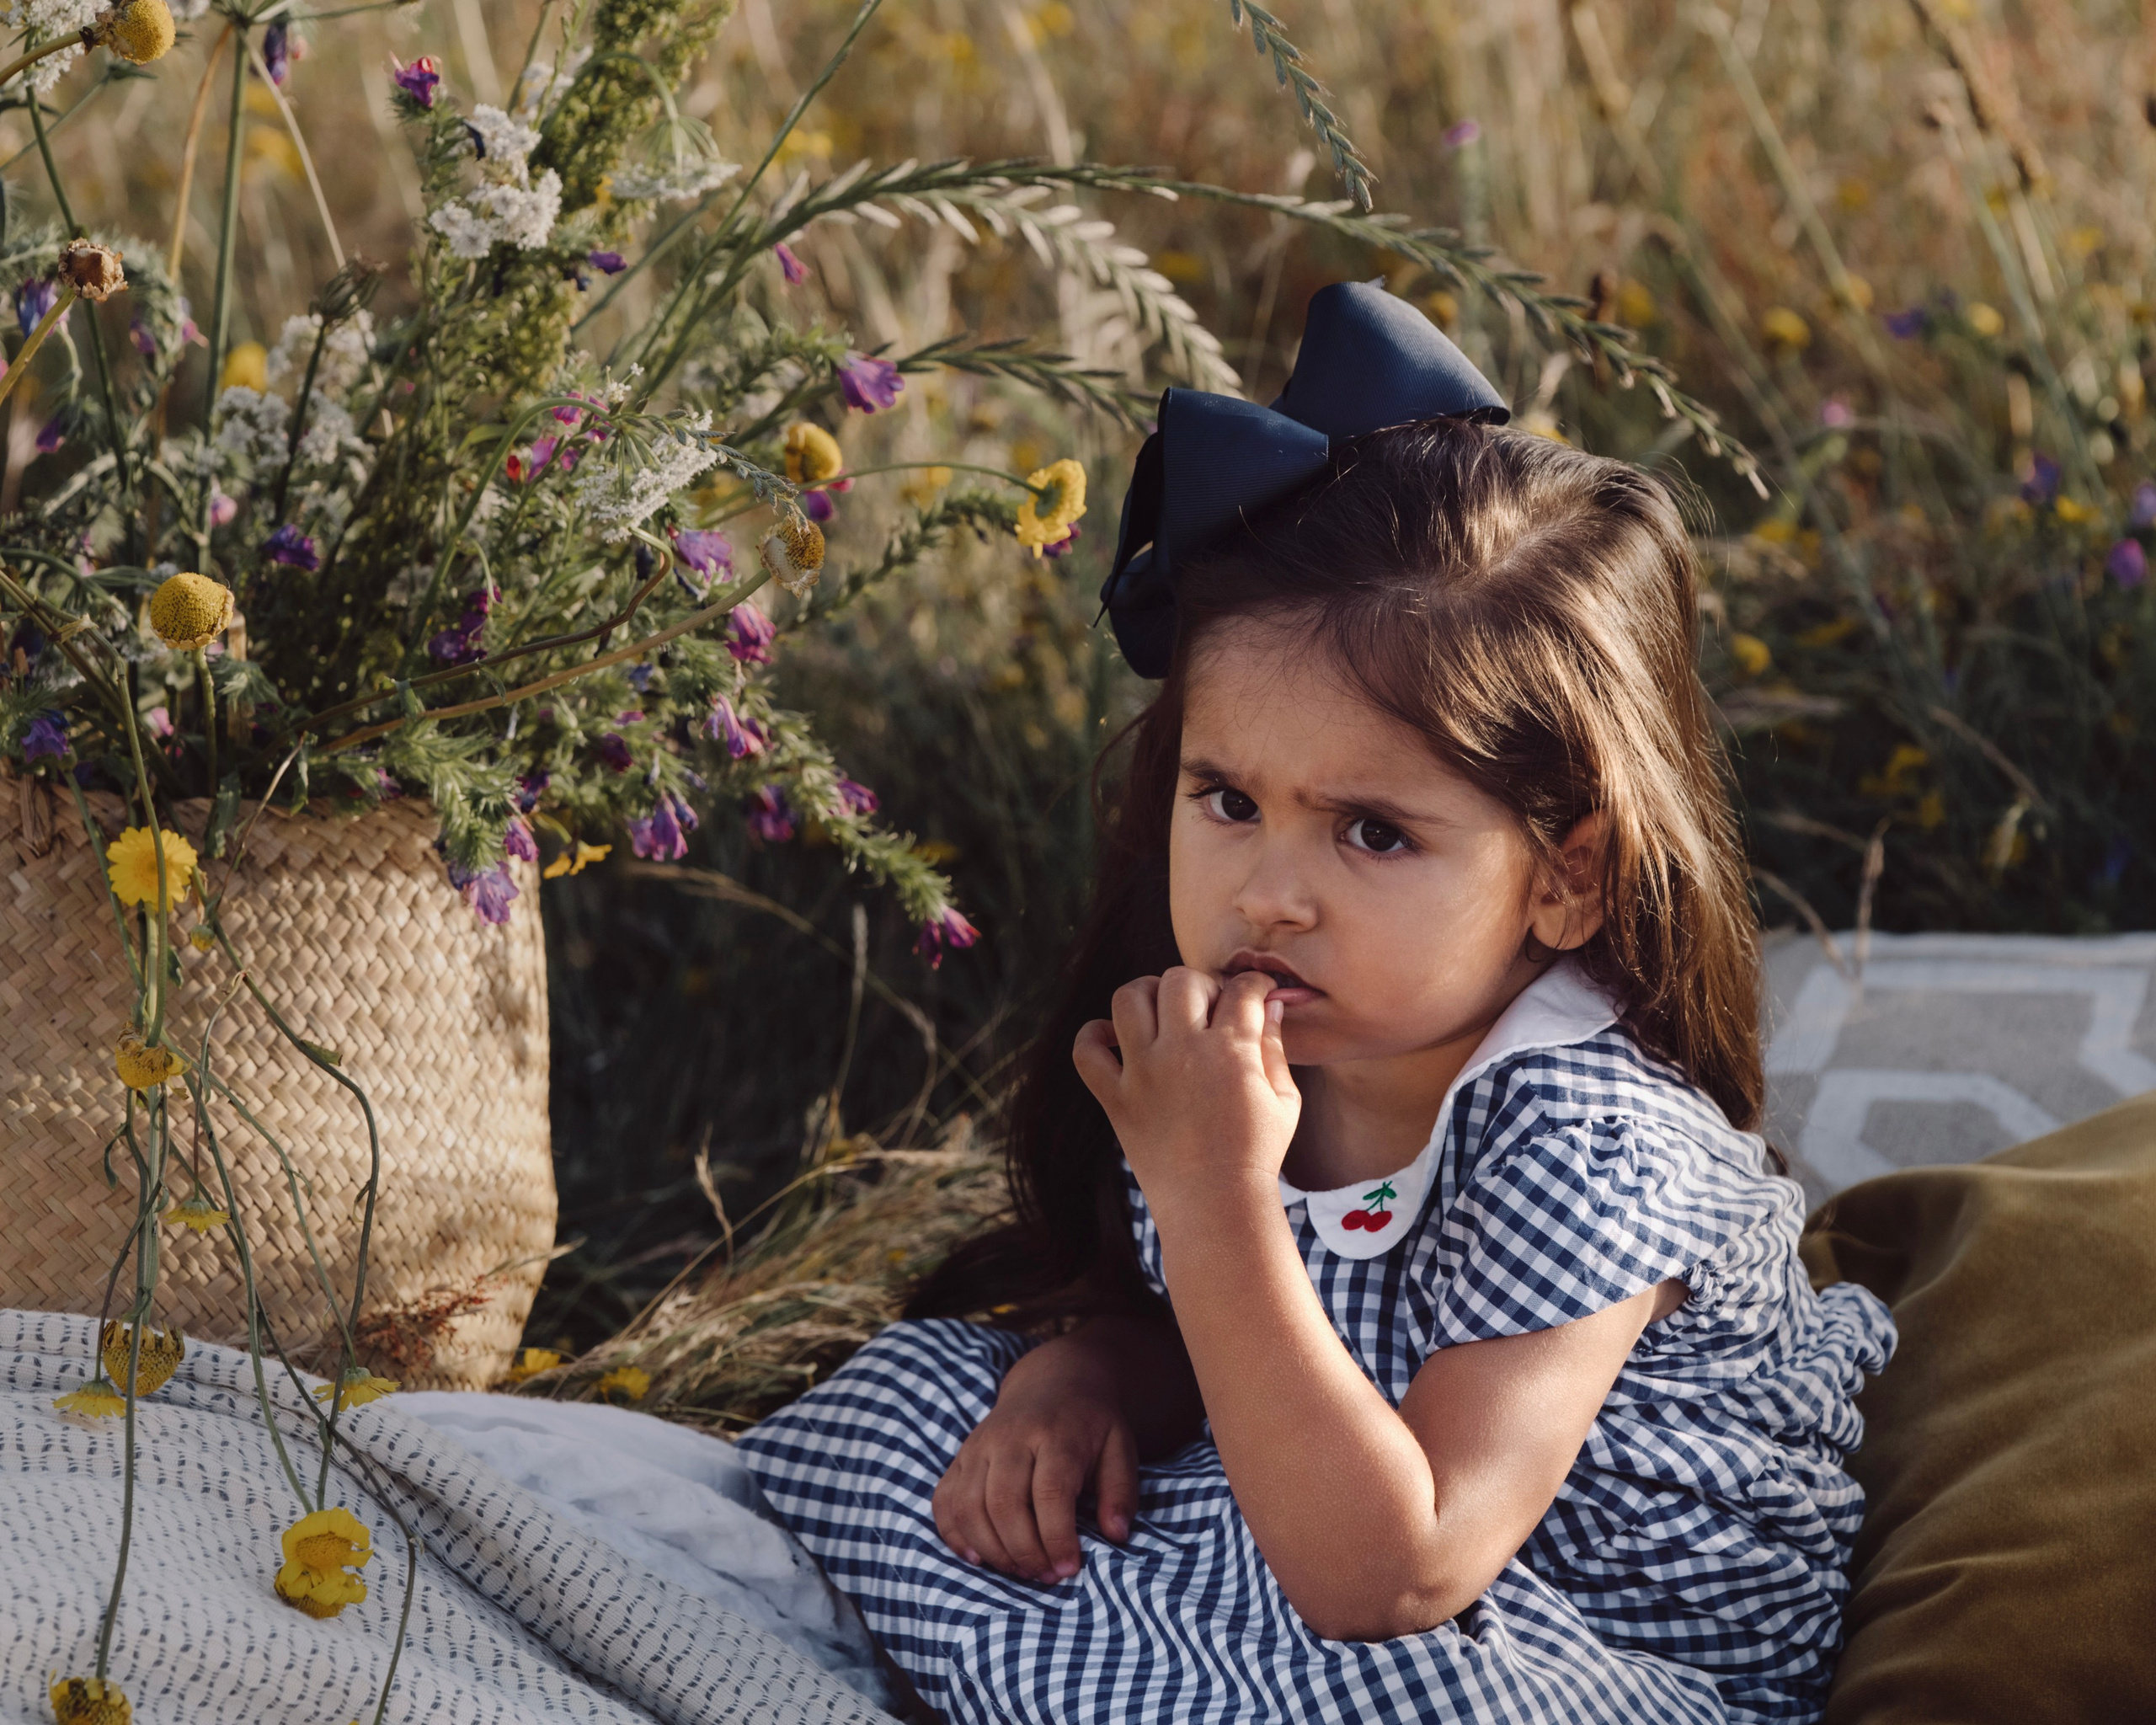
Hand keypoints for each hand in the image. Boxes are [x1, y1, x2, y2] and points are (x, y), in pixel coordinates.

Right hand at [932, 1337, 1139, 1583]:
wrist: (1052, 1382)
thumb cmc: (1089, 1424)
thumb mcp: (1119, 1447)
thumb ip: (1120, 1491)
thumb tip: (1116, 1535)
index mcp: (1054, 1434)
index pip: (1049, 1492)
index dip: (1057, 1538)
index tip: (1069, 1568)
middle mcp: (1009, 1437)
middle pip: (1004, 1503)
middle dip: (1024, 1551)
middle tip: (1046, 1576)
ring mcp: (978, 1446)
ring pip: (969, 1507)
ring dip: (992, 1550)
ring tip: (1021, 1570)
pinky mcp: (960, 1457)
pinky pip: (944, 1501)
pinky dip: (954, 1535)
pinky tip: (979, 1557)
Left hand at [1071, 967, 1300, 1216]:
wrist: (1215, 1206)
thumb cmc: (1256, 1154)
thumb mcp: (1284, 1100)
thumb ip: (1275, 1047)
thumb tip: (1270, 1006)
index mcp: (1231, 1051)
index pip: (1240, 989)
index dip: (1254, 986)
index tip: (1255, 995)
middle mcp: (1182, 1053)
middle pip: (1181, 980)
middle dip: (1201, 985)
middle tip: (1210, 1009)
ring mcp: (1143, 1074)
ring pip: (1129, 998)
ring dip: (1147, 994)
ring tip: (1163, 1014)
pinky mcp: (1116, 1099)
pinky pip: (1086, 1051)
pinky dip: (1095, 1037)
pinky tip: (1117, 1041)